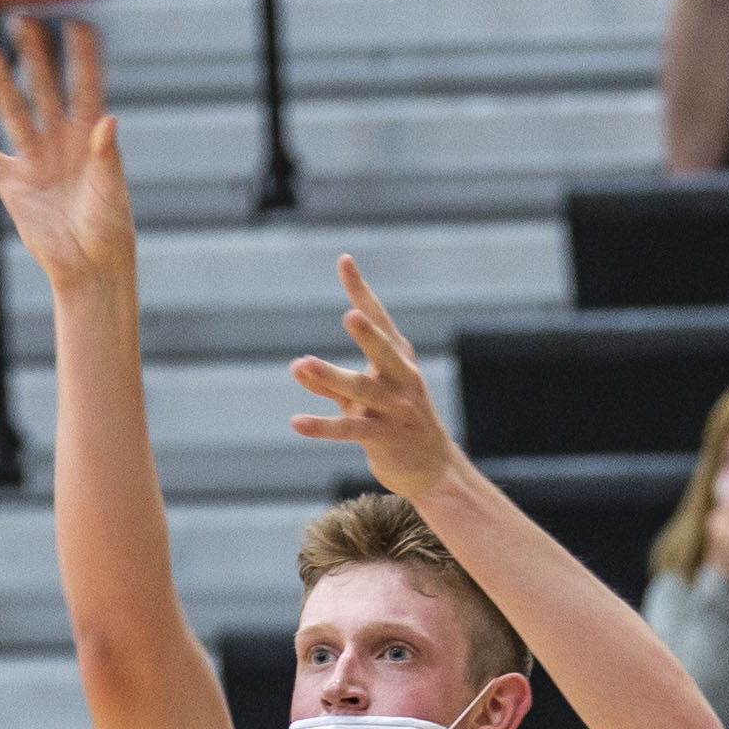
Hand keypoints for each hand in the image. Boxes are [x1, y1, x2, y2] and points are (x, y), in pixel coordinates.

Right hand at [0, 19, 132, 292]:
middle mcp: (60, 140)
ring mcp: (34, 160)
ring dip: (0, 85)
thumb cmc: (109, 228)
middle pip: (45, 88)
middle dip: (35, 55)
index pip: (86, 85)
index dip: (82, 56)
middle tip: (24, 20)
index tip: (77, 23)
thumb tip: (107, 120)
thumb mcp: (112, 190)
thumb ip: (107, 155)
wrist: (87, 267)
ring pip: (14, 113)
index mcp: (90, 136)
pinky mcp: (12, 185)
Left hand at [288, 256, 461, 501]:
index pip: (379, 318)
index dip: (360, 291)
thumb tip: (297, 365)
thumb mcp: (362, 400)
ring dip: (332, 377)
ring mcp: (396, 408)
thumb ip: (328, 383)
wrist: (432, 468)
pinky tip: (296, 422)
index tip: (344, 260)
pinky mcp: (384, 437)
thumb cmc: (394, 423)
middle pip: (383, 349)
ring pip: (361, 389)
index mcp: (399, 360)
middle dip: (368, 332)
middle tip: (349, 313)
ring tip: (303, 364)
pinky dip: (322, 426)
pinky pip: (349, 430)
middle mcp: (402, 379)